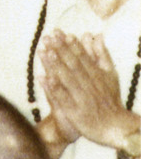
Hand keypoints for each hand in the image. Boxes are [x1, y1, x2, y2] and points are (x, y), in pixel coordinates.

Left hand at [40, 31, 139, 150]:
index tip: (59, 32)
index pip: (82, 56)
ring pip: (68, 78)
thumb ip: (102, 55)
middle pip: (74, 64)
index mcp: (97, 74)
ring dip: (55, 64)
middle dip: (60, 49)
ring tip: (45, 51)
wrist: (115, 126)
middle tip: (48, 36)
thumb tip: (96, 34)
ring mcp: (82, 97)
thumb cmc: (110, 100)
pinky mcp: (76, 111)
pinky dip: (53, 87)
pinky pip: (63, 97)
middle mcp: (90, 84)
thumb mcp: (110, 74)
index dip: (70, 44)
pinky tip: (43, 77)